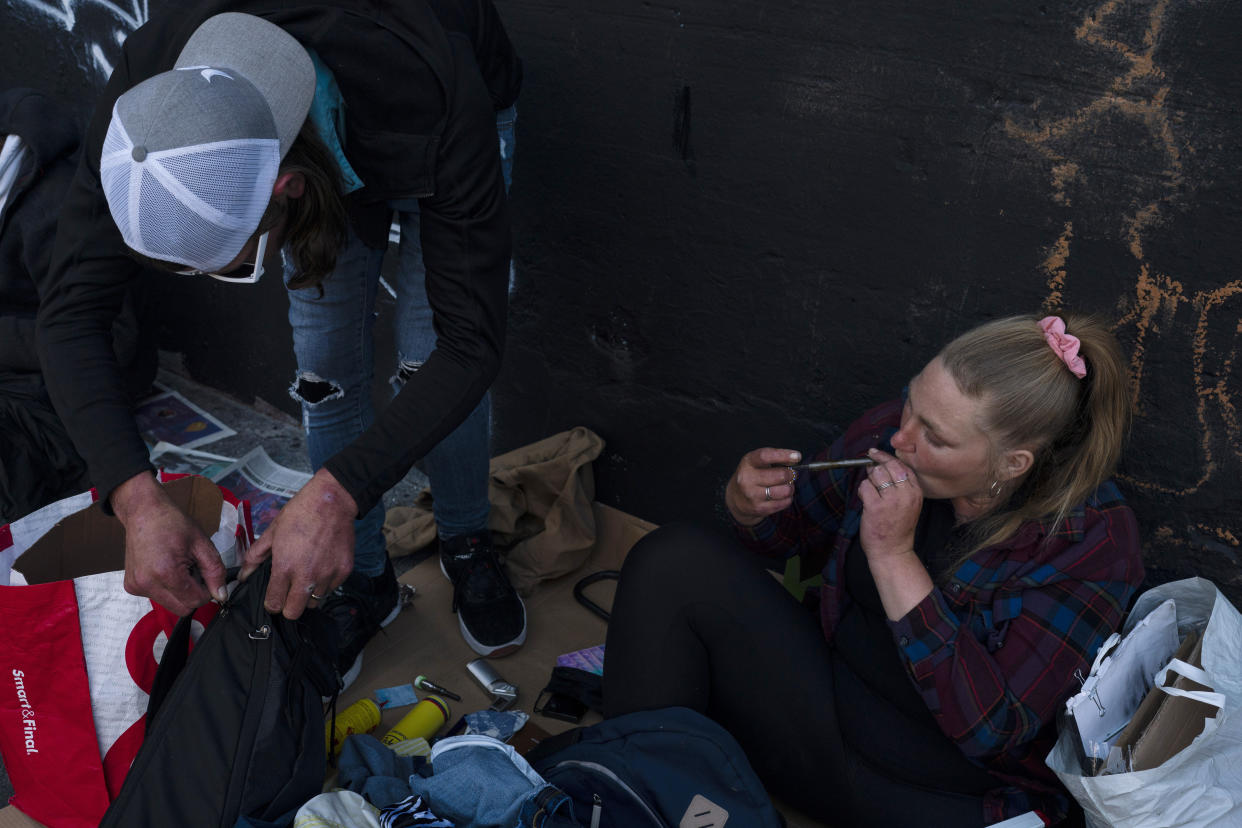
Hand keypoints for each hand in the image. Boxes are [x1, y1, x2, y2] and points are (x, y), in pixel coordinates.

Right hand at [112, 471, 227, 615]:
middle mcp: (147, 583)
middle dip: (194, 594)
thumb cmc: (173, 523)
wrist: (144, 512)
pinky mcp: (131, 586)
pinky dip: (167, 588)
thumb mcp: (202, 543)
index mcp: (166, 572)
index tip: (206, 574)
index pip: (196, 601)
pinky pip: (157, 597)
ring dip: (180, 592)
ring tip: (179, 567)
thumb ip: (215, 571)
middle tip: (193, 570)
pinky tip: (166, 568)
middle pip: (182, 608)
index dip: (207, 590)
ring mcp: (136, 586)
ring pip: (170, 605)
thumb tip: (221, 595)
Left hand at [239, 468, 355, 619]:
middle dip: (288, 606)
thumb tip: (243, 576)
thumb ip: (255, 557)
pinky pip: (331, 589)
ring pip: (314, 603)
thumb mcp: (272, 532)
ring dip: (308, 594)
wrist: (332, 501)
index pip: (274, 604)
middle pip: (294, 612)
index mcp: (285, 567)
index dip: (271, 602)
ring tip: (307, 576)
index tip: (273, 596)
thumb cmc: (300, 513)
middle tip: (288, 592)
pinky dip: (325, 584)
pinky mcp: (344, 571)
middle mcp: (307, 576)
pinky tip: (322, 567)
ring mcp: (328, 575)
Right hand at [725, 447, 802, 525]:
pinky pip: (784, 502)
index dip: (783, 455)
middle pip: (780, 475)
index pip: (765, 456)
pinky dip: (788, 498)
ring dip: (790, 487)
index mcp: (748, 463)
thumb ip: (775, 457)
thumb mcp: (758, 462)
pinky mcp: (759, 508)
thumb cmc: (753, 475)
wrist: (736, 498)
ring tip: (786, 486)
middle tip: (790, 474)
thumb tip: (795, 458)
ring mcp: (752, 495)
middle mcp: (747, 478)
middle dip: (791, 474)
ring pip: (785, 490)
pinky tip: (782, 495)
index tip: (797, 456)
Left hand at [857, 447, 922, 561]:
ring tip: (872, 495)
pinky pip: (864, 486)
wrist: (893, 551)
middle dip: (875, 467)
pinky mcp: (876, 506)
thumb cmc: (897, 527)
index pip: (901, 465)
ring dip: (869, 481)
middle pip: (888, 466)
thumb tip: (878, 464)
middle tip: (869, 472)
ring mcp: (891, 500)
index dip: (886, 457)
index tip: (875, 453)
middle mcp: (906, 494)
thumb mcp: (908, 503)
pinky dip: (862, 491)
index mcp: (915, 492)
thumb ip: (899, 484)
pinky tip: (866, 501)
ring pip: (875, 474)